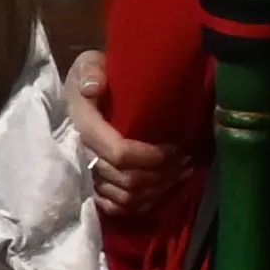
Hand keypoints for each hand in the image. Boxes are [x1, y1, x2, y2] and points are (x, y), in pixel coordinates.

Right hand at [65, 51, 167, 215]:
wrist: (83, 91)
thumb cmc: (94, 76)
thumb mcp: (90, 63)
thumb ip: (91, 71)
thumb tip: (94, 88)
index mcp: (84, 125)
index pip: (118, 153)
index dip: (151, 156)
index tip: (175, 147)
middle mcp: (83, 154)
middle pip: (127, 180)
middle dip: (162, 172)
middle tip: (186, 159)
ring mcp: (88, 173)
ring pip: (126, 197)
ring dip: (158, 188)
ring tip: (180, 172)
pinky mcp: (94, 185)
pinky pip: (117, 207)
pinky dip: (141, 203)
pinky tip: (160, 189)